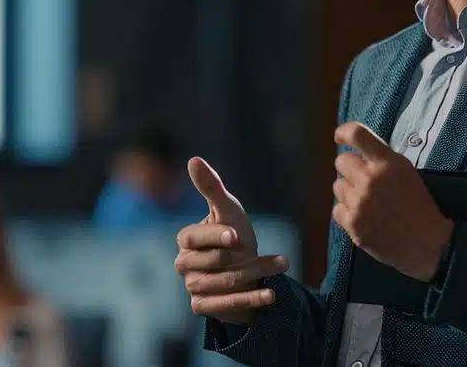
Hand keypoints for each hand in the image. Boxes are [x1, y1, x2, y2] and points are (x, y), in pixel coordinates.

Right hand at [175, 157, 288, 325]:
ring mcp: (192, 287)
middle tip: (271, 253)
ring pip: (222, 283)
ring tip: (282, 264)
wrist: (249, 270)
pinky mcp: (203, 307)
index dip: (213, 236)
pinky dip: (249, 300)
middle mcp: (184, 264)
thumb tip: (193, 159)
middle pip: (209, 262)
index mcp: (186, 239)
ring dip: (256, 274)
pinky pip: (224, 305)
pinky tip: (270, 294)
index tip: (235, 235)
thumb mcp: (228, 210)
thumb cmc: (236, 235)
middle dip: (242, 257)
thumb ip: (211, 187)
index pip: (192, 238)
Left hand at [332, 122, 454, 282]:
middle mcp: (370, 179)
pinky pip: (337, 209)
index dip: (344, 132)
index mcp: (387, 163)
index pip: (357, 135)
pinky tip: (364, 218)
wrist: (428, 244)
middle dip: (351, 169)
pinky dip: (347, 213)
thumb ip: (382, 161)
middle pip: (341, 161)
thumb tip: (358, 153)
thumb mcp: (406, 173)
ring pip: (338, 186)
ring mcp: (359, 202)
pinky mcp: (352, 224)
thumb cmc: (420, 206)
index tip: (339, 137)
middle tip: (364, 181)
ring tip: (367, 203)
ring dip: (349, 192)